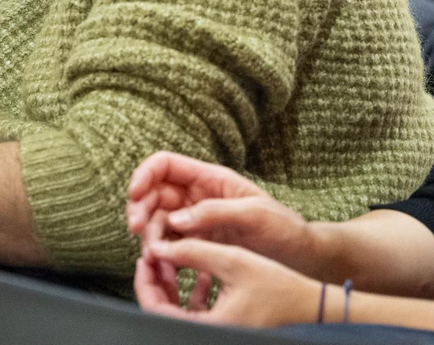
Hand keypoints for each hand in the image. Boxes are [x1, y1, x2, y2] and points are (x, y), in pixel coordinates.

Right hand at [127, 152, 318, 274]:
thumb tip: (177, 219)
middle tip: (137, 230)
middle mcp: (197, 197)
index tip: (134, 194)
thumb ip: (214, 212)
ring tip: (154, 255)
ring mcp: (195, 222)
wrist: (299, 257)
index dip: (144, 174)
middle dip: (140, 209)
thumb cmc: (283, 228)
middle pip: (154, 194)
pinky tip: (164, 267)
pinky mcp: (197, 246)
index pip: (165, 165)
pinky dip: (161, 255)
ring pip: (157, 222)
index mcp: (210, 179)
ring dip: (149, 236)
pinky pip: (169, 246)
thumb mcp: (254, 214)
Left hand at [135, 236, 321, 327]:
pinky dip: (193, 293)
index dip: (145, 282)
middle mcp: (208, 335)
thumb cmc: (279, 287)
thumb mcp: (234, 261)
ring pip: (178, 312)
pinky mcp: (224, 328)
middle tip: (156, 254)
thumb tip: (159, 246)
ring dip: (173, 285)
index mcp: (207, 328)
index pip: (157, 311)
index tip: (146, 257)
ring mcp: (216, 333)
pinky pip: (197, 314)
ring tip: (175, 257)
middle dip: (157, 282)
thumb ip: (194, 251)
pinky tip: (201, 271)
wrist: (312, 308)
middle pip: (164, 312)